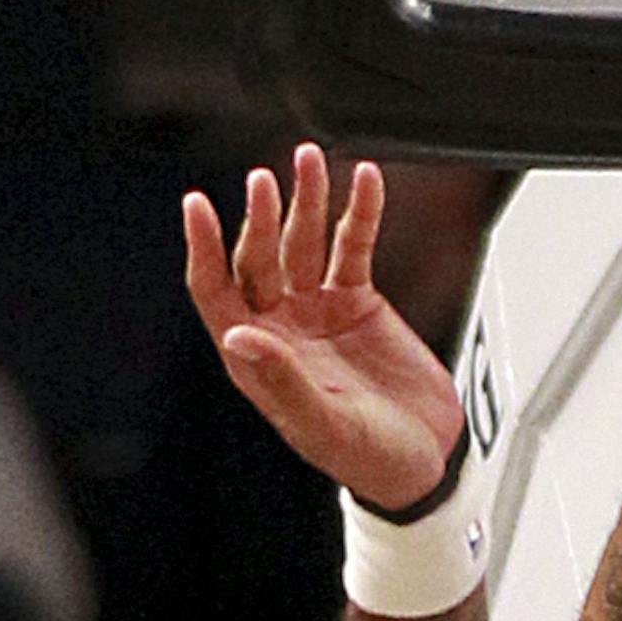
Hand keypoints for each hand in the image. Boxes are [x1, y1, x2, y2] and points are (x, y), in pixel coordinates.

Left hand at [184, 145, 465, 510]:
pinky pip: (354, 247)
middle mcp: (281, 325)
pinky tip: (365, 182)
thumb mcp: (323, 425)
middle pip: (259, 256)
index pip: (216, 290)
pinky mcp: (358, 301)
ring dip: (306, 201)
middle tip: (266, 181)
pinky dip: (360, 214)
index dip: (204, 248)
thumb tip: (238, 334)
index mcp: (257, 357)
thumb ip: (283, 379)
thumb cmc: (368, 458)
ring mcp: (318, 309)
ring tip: (309, 160)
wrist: (424, 460)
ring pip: (304, 241)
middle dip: (261, 217)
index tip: (197, 204)